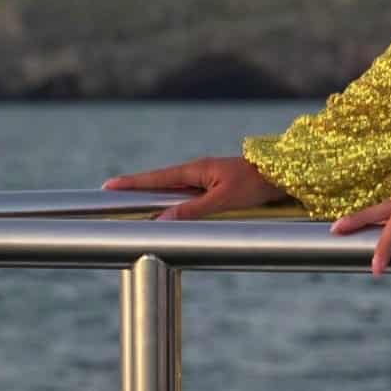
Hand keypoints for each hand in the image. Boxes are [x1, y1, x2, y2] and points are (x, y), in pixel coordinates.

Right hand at [101, 155, 289, 220]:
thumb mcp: (224, 200)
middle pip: (161, 182)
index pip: (157, 178)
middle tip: (111, 193)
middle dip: (137, 188)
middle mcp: (198, 171)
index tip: (108, 186)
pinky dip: (173, 199)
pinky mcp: (216, 185)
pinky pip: (188, 193)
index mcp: (197, 170)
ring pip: (174, 188)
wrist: (282, 174)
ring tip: (132, 202)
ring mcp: (207, 177)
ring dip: (154, 194)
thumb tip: (162, 221)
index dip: (133, 183)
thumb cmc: (255, 184)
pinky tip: (168, 208)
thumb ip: (193, 210)